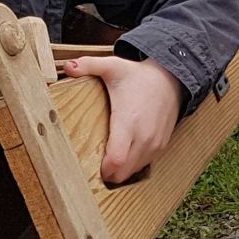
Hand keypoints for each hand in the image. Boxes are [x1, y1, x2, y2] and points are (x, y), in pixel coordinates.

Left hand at [61, 54, 183, 183]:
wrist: (171, 78)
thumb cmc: (139, 76)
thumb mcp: (113, 66)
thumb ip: (89, 65)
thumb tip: (68, 67)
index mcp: (128, 120)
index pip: (117, 159)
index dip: (103, 169)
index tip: (92, 166)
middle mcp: (143, 136)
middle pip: (123, 172)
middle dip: (108, 173)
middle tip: (95, 166)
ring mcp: (154, 142)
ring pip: (133, 171)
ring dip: (121, 170)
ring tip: (109, 159)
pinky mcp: (161, 145)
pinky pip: (144, 164)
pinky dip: (133, 164)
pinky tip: (124, 154)